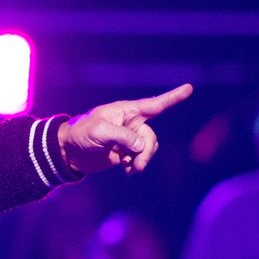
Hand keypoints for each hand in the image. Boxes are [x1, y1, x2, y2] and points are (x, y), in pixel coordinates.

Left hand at [57, 85, 191, 176]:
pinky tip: (126, 170)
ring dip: (142, 160)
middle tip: (136, 165)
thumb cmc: (81, 133)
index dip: (173, 97)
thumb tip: (141, 146)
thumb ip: (122, 136)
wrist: (69, 151)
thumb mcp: (99, 131)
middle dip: (146, 152)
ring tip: (129, 168)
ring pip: (148, 148)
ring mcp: (129, 138)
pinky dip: (136, 165)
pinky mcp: (126, 152)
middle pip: (150, 137)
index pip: (154, 104)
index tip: (189, 88)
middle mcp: (131, 123)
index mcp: (126, 111)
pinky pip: (141, 158)